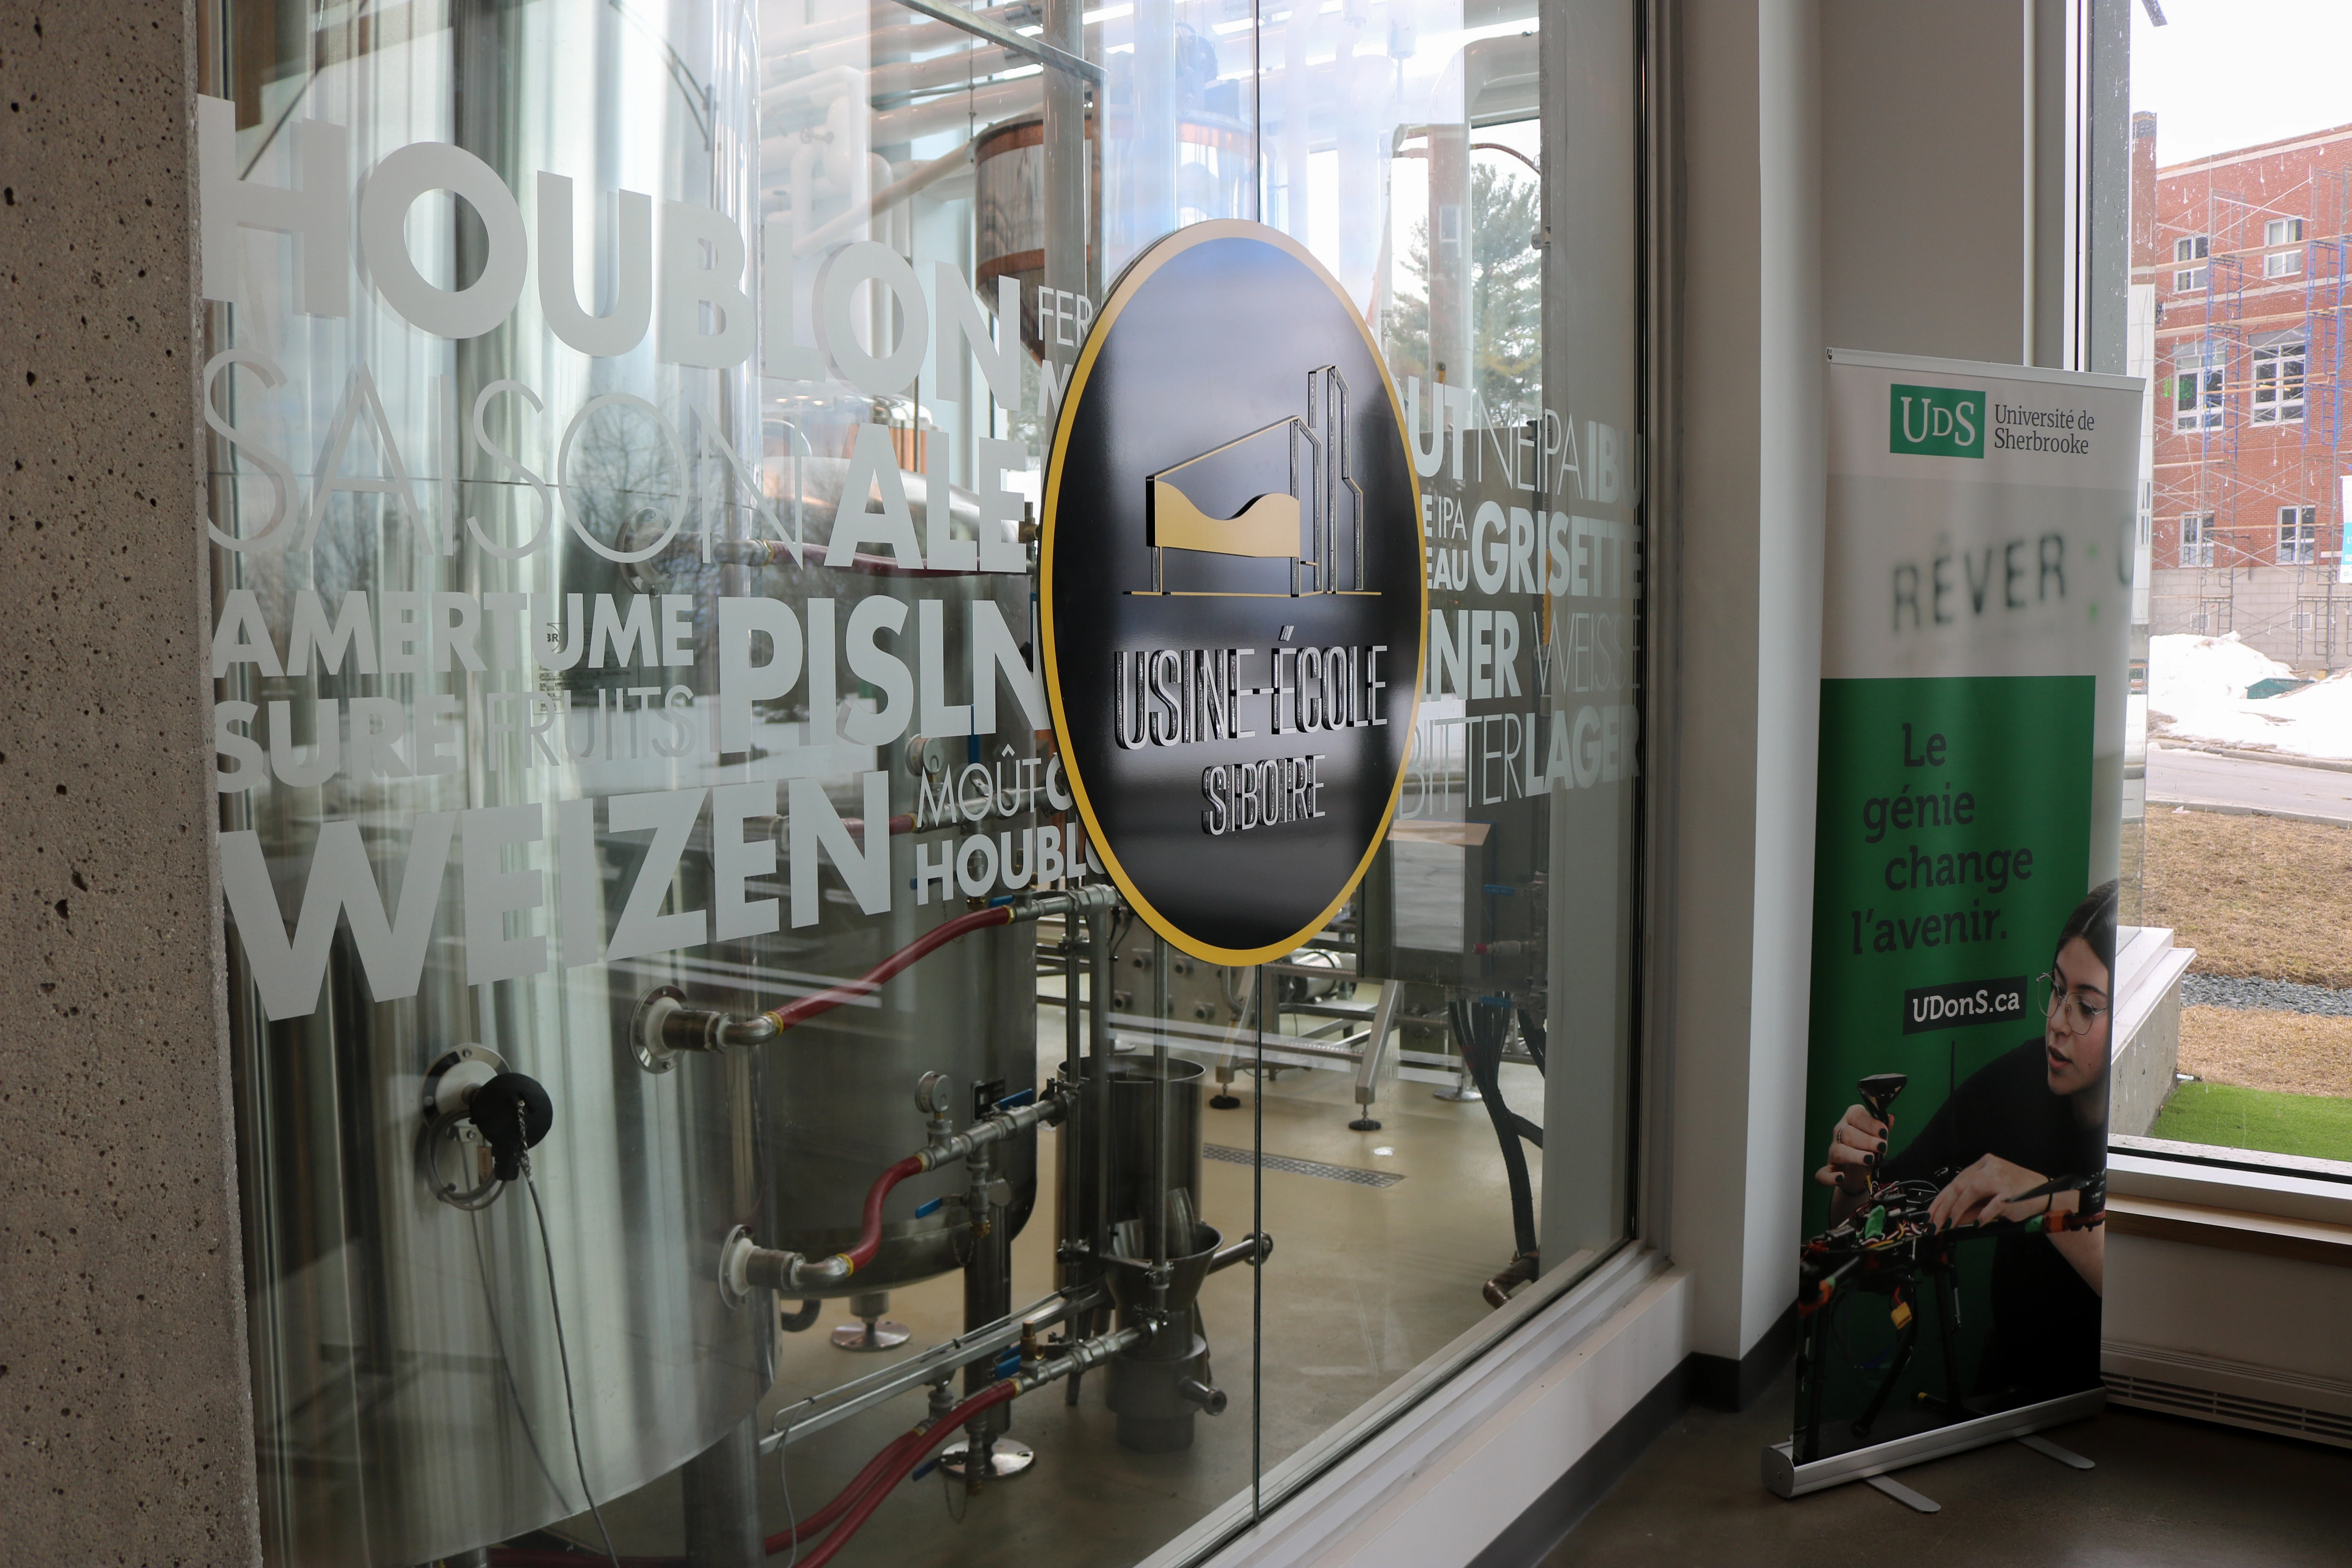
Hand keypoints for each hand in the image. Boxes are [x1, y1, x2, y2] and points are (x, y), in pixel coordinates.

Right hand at [1813, 1103, 1888, 1194]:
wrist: (1858, 1175)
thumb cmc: (1869, 1151)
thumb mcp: (1879, 1140)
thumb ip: (1884, 1130)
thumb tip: (1891, 1117)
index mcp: (1850, 1121)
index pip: (1856, 1115)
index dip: (1870, 1123)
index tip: (1883, 1132)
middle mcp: (1838, 1134)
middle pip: (1847, 1133)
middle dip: (1866, 1140)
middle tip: (1881, 1147)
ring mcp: (1832, 1152)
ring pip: (1839, 1151)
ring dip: (1854, 1155)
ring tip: (1870, 1159)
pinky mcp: (1828, 1171)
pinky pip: (1823, 1174)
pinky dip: (1830, 1177)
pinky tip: (1840, 1177)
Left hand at [1925, 1155, 2076, 1230]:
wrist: (2048, 1196)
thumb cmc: (2018, 1196)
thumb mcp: (1990, 1200)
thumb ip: (1970, 1208)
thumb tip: (1948, 1219)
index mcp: (1983, 1164)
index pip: (1955, 1181)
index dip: (1940, 1200)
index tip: (1929, 1216)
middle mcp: (1990, 1167)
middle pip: (1958, 1185)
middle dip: (1943, 1207)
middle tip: (1933, 1224)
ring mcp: (2000, 1177)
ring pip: (1970, 1191)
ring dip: (1956, 1211)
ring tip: (1948, 1225)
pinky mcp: (2010, 1191)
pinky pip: (1991, 1205)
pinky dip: (1982, 1216)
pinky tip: (1976, 1225)